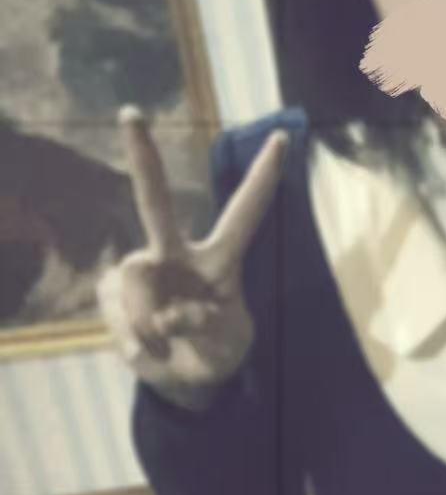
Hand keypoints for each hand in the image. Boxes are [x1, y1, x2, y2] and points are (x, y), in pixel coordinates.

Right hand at [96, 107, 288, 408]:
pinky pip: (118, 309)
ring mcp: (142, 270)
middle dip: (142, 157)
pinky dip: (134, 335)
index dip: (264, 177)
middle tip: (130, 113)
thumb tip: (168, 311)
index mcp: (221, 260)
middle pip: (155, 201)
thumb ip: (207, 328)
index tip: (283, 138)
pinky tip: (148, 344)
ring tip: (167, 339)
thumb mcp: (226, 351)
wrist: (181, 381)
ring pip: (136, 279)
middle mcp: (177, 255)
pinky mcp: (113, 292)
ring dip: (150, 320)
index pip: (246, 212)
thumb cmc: (215, 356)